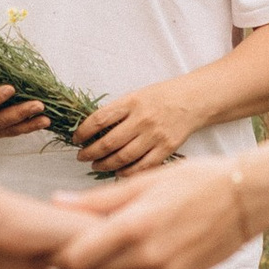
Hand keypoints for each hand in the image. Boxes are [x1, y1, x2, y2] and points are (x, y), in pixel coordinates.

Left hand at [41, 159, 244, 268]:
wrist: (247, 198)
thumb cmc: (195, 179)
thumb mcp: (144, 181)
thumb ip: (98, 199)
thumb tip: (56, 201)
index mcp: (134, 225)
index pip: (78, 256)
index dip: (58, 255)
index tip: (51, 247)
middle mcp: (147, 255)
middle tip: (59, 260)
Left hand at [72, 75, 206, 175]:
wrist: (193, 100)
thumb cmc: (160, 97)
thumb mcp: (135, 96)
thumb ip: (117, 111)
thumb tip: (90, 130)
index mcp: (131, 102)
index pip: (99, 119)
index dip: (83, 132)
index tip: (76, 139)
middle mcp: (142, 119)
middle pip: (108, 142)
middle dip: (90, 152)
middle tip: (81, 156)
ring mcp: (155, 136)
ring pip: (123, 157)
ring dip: (104, 164)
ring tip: (95, 164)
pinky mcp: (167, 149)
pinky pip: (142, 166)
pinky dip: (126, 172)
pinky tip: (117, 172)